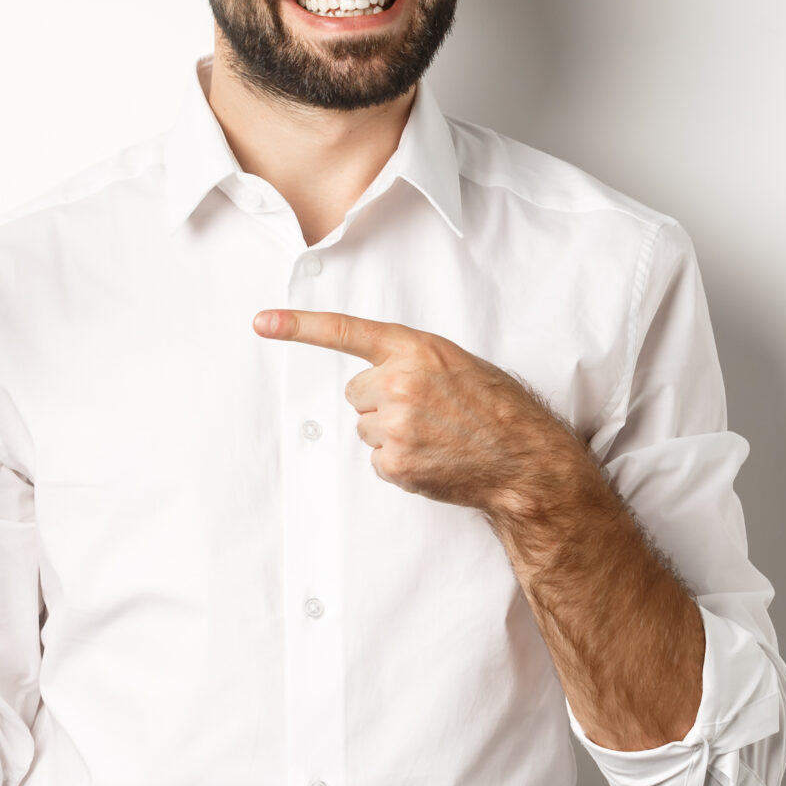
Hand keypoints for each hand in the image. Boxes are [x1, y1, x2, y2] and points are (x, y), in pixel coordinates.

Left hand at [252, 309, 596, 516]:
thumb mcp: (457, 364)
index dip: (299, 327)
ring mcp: (396, 425)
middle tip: (428, 412)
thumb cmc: (497, 409)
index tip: (261, 322)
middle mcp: (400, 382)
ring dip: (391, 433)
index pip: (347, 332)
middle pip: (356, 392)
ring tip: (436, 436)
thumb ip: (412, 362)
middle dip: (382, 402)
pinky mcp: (396, 462)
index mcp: (416, 349)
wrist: (524, 460)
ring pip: (365, 427)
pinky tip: (433, 458)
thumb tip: (373, 382)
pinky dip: (399, 462)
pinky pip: (377, 460)